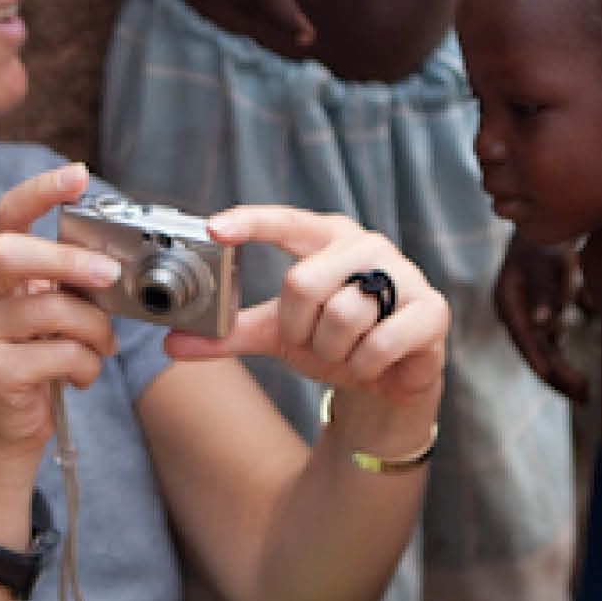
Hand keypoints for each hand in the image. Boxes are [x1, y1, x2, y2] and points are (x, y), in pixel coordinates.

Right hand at [0, 164, 125, 462]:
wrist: (7, 429)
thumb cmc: (36, 361)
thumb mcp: (50, 311)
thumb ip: (68, 282)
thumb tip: (115, 260)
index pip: (6, 215)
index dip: (40, 190)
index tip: (78, 175)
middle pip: (10, 253)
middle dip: (67, 259)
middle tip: (109, 274)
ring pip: (48, 309)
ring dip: (94, 329)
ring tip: (103, 346)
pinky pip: (58, 354)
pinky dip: (86, 365)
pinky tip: (82, 375)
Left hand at [165, 207, 447, 406]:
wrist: (388, 380)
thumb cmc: (334, 340)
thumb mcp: (278, 334)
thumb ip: (229, 334)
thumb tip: (170, 343)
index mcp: (326, 238)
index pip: (285, 221)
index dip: (251, 222)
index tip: (215, 228)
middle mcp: (366, 246)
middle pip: (303, 281)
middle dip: (299, 328)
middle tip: (313, 341)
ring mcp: (404, 274)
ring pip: (342, 316)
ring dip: (333, 352)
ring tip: (347, 352)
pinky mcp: (431, 309)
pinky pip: (378, 343)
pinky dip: (364, 366)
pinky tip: (372, 365)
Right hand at [495, 235, 587, 402]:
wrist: (550, 228)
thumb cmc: (548, 241)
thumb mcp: (547, 261)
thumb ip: (544, 291)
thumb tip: (542, 324)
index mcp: (507, 300)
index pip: (522, 334)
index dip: (536, 356)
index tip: (551, 375)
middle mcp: (515, 315)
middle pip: (534, 351)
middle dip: (556, 375)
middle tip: (582, 396)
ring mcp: (528, 321)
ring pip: (544, 355)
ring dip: (563, 375)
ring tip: (586, 396)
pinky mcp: (542, 323)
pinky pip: (553, 351)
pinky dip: (566, 366)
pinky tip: (585, 385)